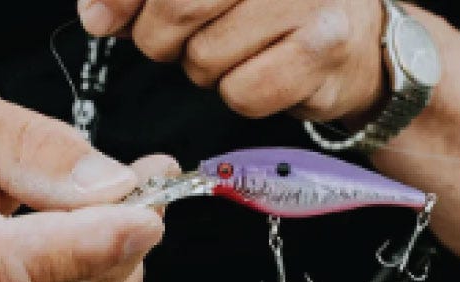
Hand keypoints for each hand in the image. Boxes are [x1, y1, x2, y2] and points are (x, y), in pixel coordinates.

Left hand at [77, 0, 385, 121]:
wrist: (361, 45)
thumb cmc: (277, 13)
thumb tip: (98, 15)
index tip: (101, 18)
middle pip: (180, 5)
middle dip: (160, 37)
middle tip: (174, 43)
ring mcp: (307, 3)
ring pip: (207, 57)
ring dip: (207, 69)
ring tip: (239, 53)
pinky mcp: (322, 51)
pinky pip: (242, 93)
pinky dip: (241, 95)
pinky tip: (264, 75)